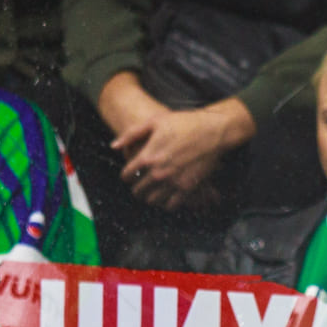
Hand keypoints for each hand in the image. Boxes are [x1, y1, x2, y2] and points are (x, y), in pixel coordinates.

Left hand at [110, 89, 255, 208]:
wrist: (212, 131)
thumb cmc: (183, 123)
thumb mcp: (154, 121)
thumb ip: (131, 134)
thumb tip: (114, 146)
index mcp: (148, 156)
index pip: (128, 174)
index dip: (125, 176)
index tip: (128, 176)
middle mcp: (158, 172)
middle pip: (138, 190)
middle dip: (136, 188)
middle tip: (138, 186)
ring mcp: (173, 182)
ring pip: (153, 200)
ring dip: (149, 197)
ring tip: (151, 193)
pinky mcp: (188, 188)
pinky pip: (171, 205)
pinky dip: (166, 203)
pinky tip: (166, 197)